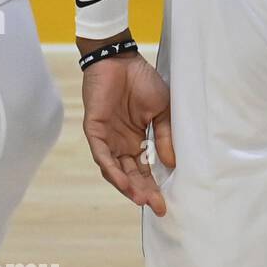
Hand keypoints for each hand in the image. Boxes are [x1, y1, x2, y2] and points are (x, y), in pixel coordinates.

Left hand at [81, 52, 174, 215]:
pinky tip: (124, 182)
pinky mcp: (95, 132)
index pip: (145, 169)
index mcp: (137, 140)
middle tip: (157, 206)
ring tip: (141, 199)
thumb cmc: (142, 80)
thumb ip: (165, 135)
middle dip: (143, 192)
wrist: (120, 59)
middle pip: (131, 175)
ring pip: (115, 171)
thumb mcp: (162, 109)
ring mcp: (107, 139)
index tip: (165, 204)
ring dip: (127, 186)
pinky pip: (102, 156)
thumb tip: (171, 163)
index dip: (154, 186)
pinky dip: (113, 170)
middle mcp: (121, 144)